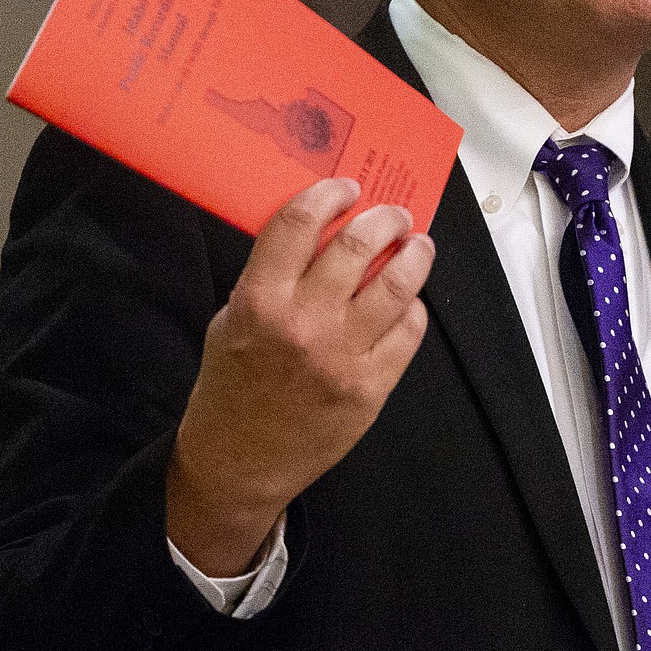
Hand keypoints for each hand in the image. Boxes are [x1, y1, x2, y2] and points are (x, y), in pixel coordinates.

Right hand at [166, 177, 433, 575]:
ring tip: (418, 245)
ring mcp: (342, 357)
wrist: (239, 462)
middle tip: (394, 214)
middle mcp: (303, 323)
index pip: (298, 223)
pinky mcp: (371, 388)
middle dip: (384, 219)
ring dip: (414, 255)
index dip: (328, 194)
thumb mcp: (232, 317)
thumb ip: (272, 275)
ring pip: (396, 285)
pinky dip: (413, 307)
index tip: (347, 188)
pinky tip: (408, 299)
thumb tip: (323, 231)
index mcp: (260, 300)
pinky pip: (408, 332)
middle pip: (358, 245)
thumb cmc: (232, 383)